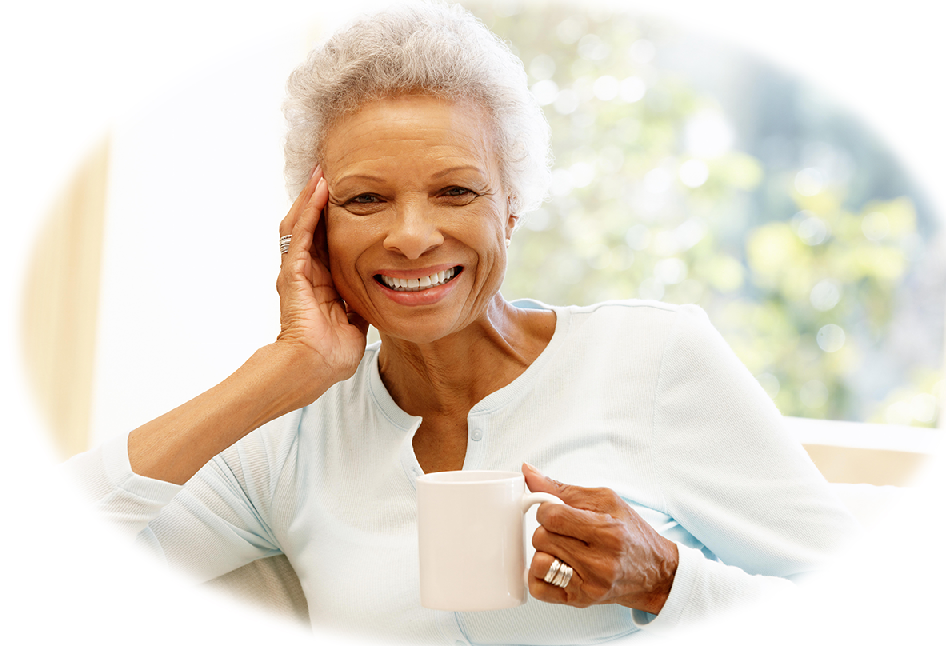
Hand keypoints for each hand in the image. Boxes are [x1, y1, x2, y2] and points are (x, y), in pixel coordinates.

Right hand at [275, 166, 368, 391]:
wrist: (314, 368)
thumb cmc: (331, 354)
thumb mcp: (355, 322)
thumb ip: (361, 304)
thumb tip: (380, 294)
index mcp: (320, 283)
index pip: (325, 242)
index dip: (333, 220)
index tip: (346, 198)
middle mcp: (304, 273)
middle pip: (310, 226)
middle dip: (319, 200)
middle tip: (329, 174)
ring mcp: (295, 272)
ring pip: (300, 224)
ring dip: (311, 198)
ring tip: (321, 174)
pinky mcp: (292, 273)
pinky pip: (300, 236)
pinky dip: (309, 212)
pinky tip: (318, 193)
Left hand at [523, 464, 678, 614]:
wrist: (655, 573)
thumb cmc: (630, 532)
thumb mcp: (605, 500)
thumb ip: (563, 489)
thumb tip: (528, 472)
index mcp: (608, 532)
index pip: (553, 516)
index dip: (546, 509)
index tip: (555, 510)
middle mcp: (600, 563)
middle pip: (542, 538)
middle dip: (546, 529)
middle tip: (563, 530)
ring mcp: (590, 586)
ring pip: (538, 563)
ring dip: (544, 552)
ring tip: (561, 548)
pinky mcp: (581, 601)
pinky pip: (539, 588)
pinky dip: (540, 575)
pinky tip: (555, 565)